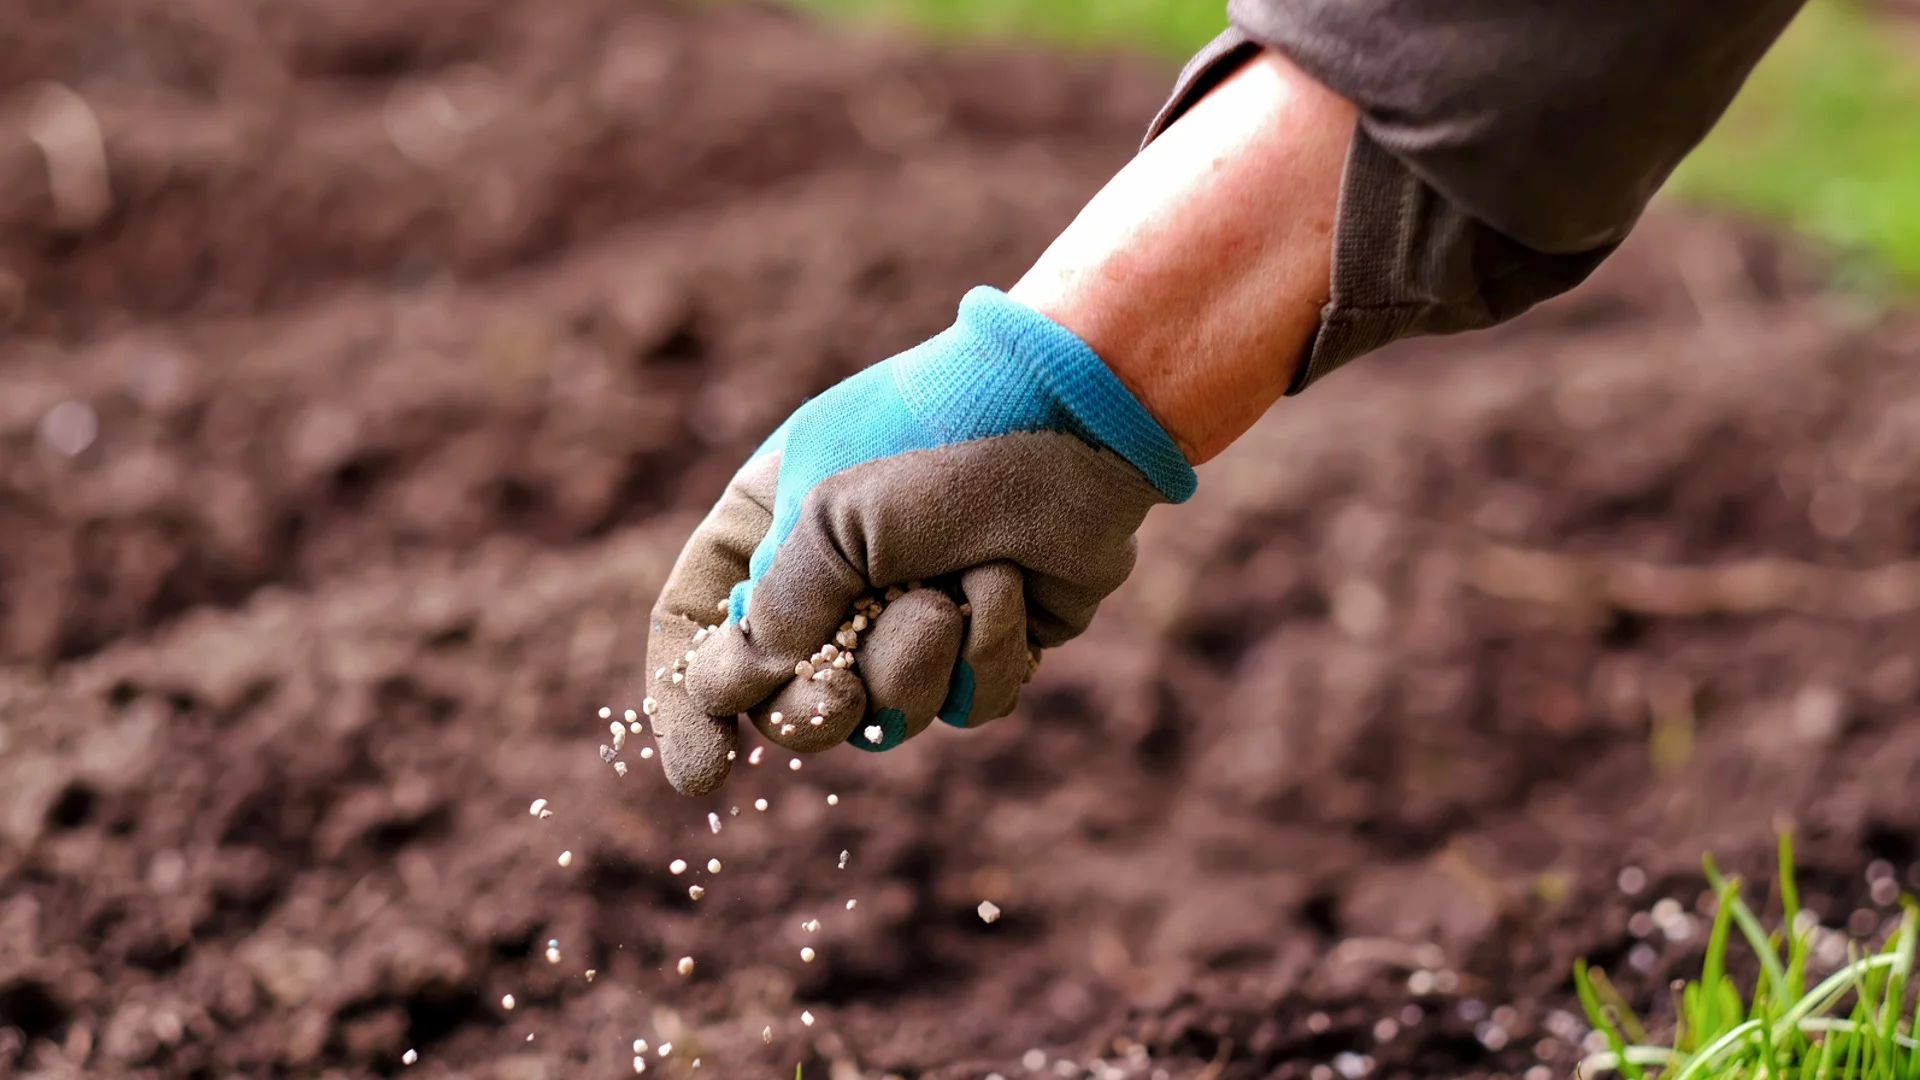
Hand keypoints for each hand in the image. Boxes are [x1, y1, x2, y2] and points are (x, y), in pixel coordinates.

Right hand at [643, 287, 1194, 794]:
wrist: (1077, 417)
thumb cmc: (939, 440)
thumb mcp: (829, 514)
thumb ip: (777, 609)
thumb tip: (738, 690)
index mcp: (769, 527)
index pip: (696, 627)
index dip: (687, 706)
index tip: (705, 774)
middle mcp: (833, 580)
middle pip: (786, 702)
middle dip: (815, 710)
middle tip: (838, 698)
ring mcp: (912, 617)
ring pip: (884, 716)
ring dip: (915, 663)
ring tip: (950, 591)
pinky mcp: (987, 644)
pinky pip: (966, 706)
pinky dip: (988, 653)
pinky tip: (1009, 586)